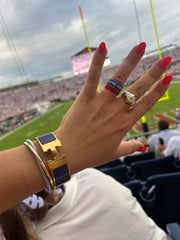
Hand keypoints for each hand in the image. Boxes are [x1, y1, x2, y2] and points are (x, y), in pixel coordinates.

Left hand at [54, 42, 171, 173]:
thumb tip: (143, 146)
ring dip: (132, 60)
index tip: (168, 77)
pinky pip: (93, 76)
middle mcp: (117, 110)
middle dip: (154, 72)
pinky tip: (104, 45)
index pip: (147, 103)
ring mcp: (102, 102)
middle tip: (165, 59)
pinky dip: (98, 61)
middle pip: (139, 88)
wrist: (68, 153)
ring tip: (141, 45)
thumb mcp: (114, 153)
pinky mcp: (86, 97)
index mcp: (125, 123)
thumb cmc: (92, 154)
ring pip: (120, 78)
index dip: (159, 90)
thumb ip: (130, 147)